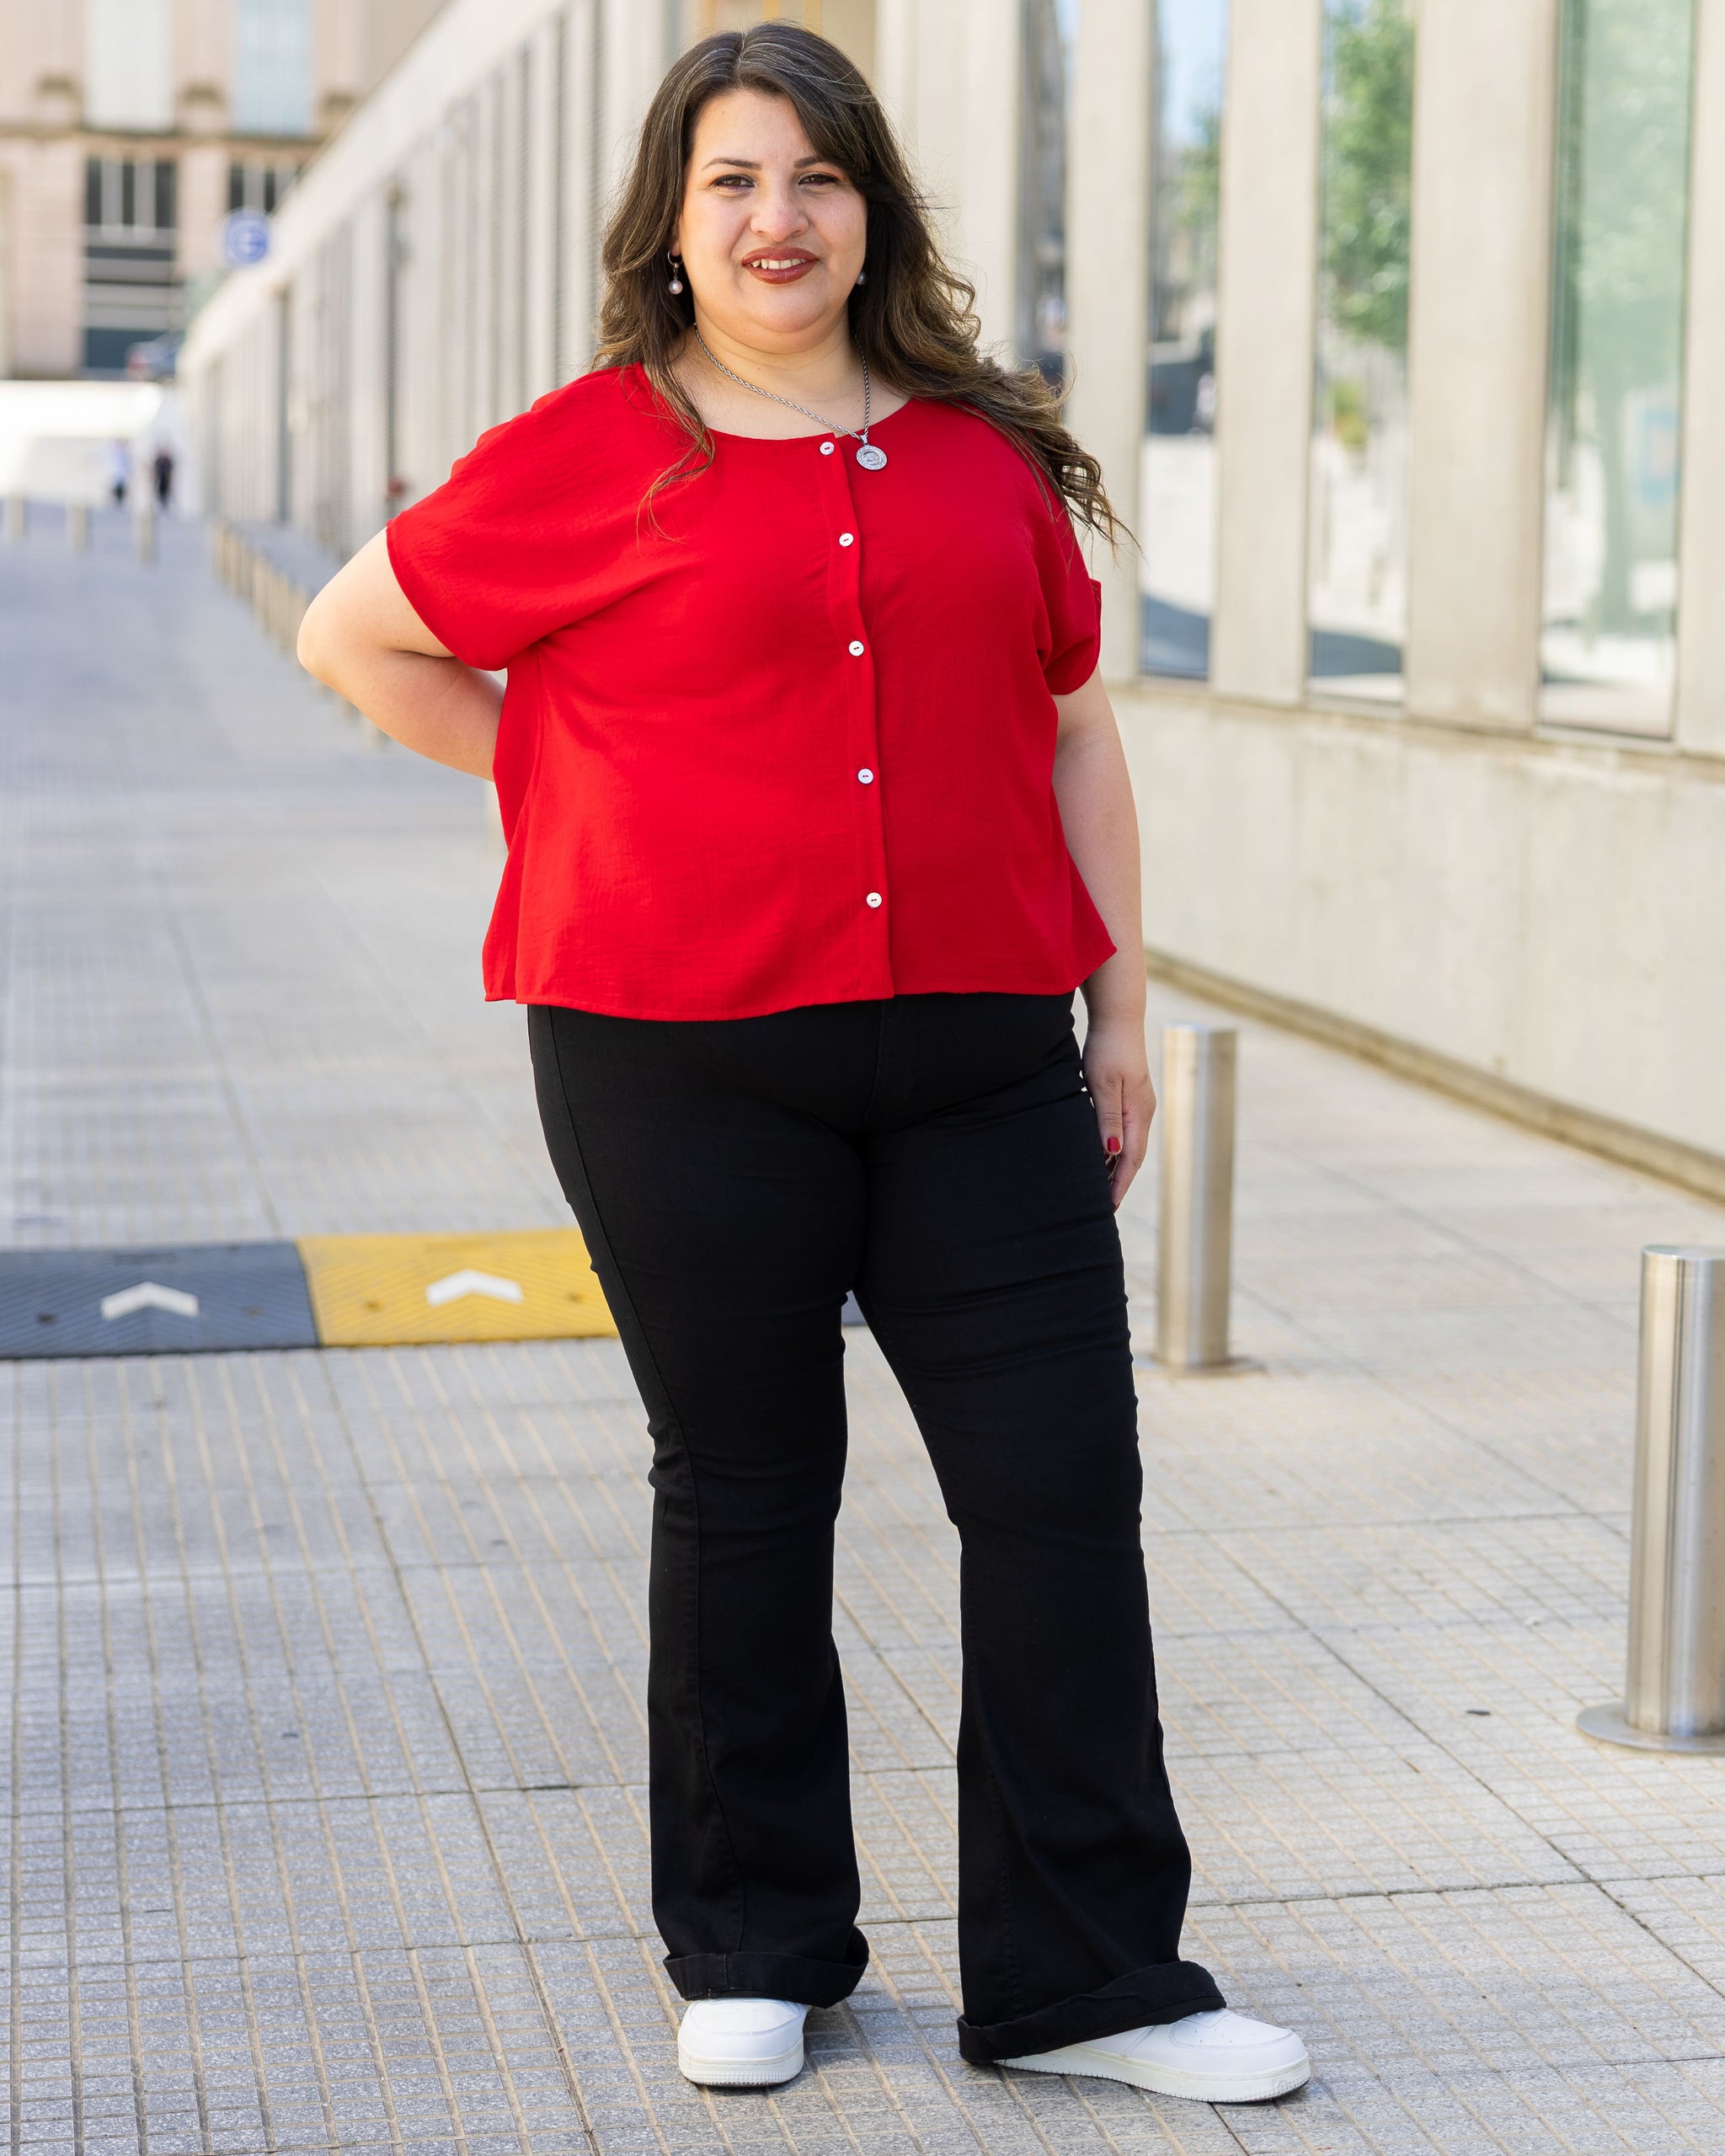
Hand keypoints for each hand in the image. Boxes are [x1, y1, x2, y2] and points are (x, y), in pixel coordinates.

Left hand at [1082, 1013, 1155, 1208]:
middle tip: (1103, 1206)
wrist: (1118, 1017)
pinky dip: (1115, 1148)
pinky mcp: (1131, 1095)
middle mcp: (1143, 1111)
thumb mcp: (1103, 1085)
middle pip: (1133, 1155)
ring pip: (1129, 1144)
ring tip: (1100, 1187)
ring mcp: (1139, 1103)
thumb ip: (1106, 1118)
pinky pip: (1125, 1130)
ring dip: (1117, 1166)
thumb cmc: (1107, 1048)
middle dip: (1119, 1181)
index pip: (1130, 1158)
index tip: (1107, 1206)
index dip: (1119, 1184)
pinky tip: (1102, 1153)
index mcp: (1138, 1112)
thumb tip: (1112, 1153)